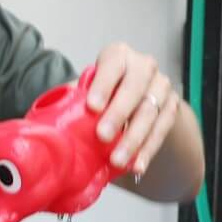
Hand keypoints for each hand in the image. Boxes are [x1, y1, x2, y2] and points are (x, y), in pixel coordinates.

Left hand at [85, 42, 179, 176]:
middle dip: (118, 114)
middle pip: (134, 89)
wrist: (137, 94)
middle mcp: (144, 66)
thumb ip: (75, 97)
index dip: (103, 85)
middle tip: (102, 136)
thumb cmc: (105, 90)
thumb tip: (48, 121)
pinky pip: (162, 130)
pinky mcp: (172, 107)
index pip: (112, 65)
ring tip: (117, 160)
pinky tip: (136, 165)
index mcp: (119, 55)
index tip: (92, 106)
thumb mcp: (89, 86)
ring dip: (133, 139)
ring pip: (150, 112)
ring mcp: (161, 86)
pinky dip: (148, 150)